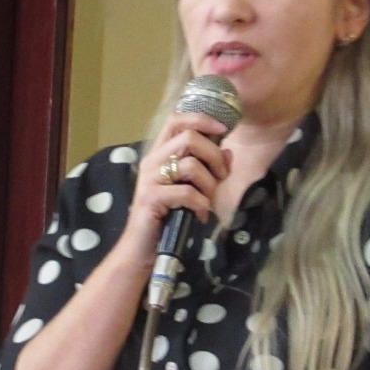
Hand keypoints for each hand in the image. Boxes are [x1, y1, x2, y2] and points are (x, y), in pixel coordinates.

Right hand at [120, 111, 231, 258]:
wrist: (142, 249)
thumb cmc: (168, 219)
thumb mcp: (193, 189)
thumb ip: (209, 169)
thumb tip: (228, 152)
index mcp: (159, 155)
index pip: (176, 120)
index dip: (202, 119)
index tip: (223, 130)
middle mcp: (152, 162)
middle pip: (189, 137)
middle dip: (214, 156)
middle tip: (221, 177)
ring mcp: (150, 179)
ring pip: (191, 165)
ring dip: (209, 184)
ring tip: (207, 201)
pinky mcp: (151, 198)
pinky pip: (187, 193)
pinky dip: (201, 205)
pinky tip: (199, 216)